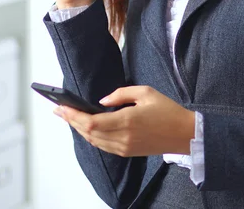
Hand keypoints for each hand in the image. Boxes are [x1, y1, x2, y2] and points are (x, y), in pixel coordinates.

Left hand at [54, 86, 194, 156]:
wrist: (184, 133)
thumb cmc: (167, 110)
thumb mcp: (146, 92)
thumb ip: (121, 94)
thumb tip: (101, 101)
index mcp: (127, 120)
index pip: (91, 122)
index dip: (73, 116)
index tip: (61, 108)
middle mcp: (123, 137)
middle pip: (88, 133)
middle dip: (71, 121)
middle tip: (60, 110)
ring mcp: (124, 147)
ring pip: (94, 141)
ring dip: (80, 130)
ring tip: (70, 118)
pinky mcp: (127, 152)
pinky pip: (103, 146)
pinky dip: (91, 137)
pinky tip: (88, 128)